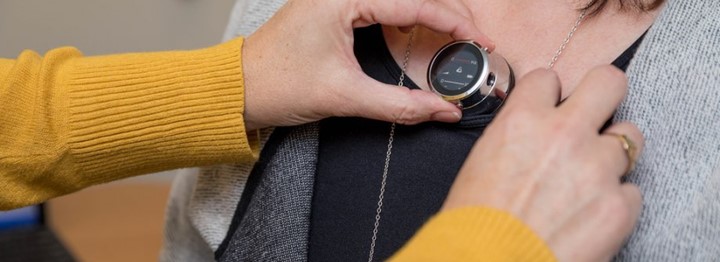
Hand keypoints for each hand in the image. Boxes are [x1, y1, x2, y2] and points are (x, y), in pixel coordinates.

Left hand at [241, 0, 493, 129]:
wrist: (237, 90)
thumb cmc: (276, 84)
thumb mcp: (345, 96)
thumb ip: (400, 105)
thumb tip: (442, 111)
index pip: (414, 3)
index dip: (454, 23)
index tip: (480, 39)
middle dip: (449, 15)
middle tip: (476, 40)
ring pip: (399, 0)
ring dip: (429, 16)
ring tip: (456, 39)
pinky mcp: (335, 11)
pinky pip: (382, 8)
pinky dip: (407, 21)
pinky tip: (419, 36)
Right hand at [443, 66, 643, 260]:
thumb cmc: (476, 220)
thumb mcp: (482, 159)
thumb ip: (517, 132)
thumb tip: (537, 126)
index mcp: (523, 119)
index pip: (549, 78)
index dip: (549, 95)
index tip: (550, 108)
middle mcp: (566, 134)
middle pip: (609, 81)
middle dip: (604, 93)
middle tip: (596, 111)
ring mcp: (598, 168)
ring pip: (630, 137)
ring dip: (611, 152)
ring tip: (590, 176)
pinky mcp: (620, 204)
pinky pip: (630, 188)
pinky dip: (614, 199)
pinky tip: (589, 213)